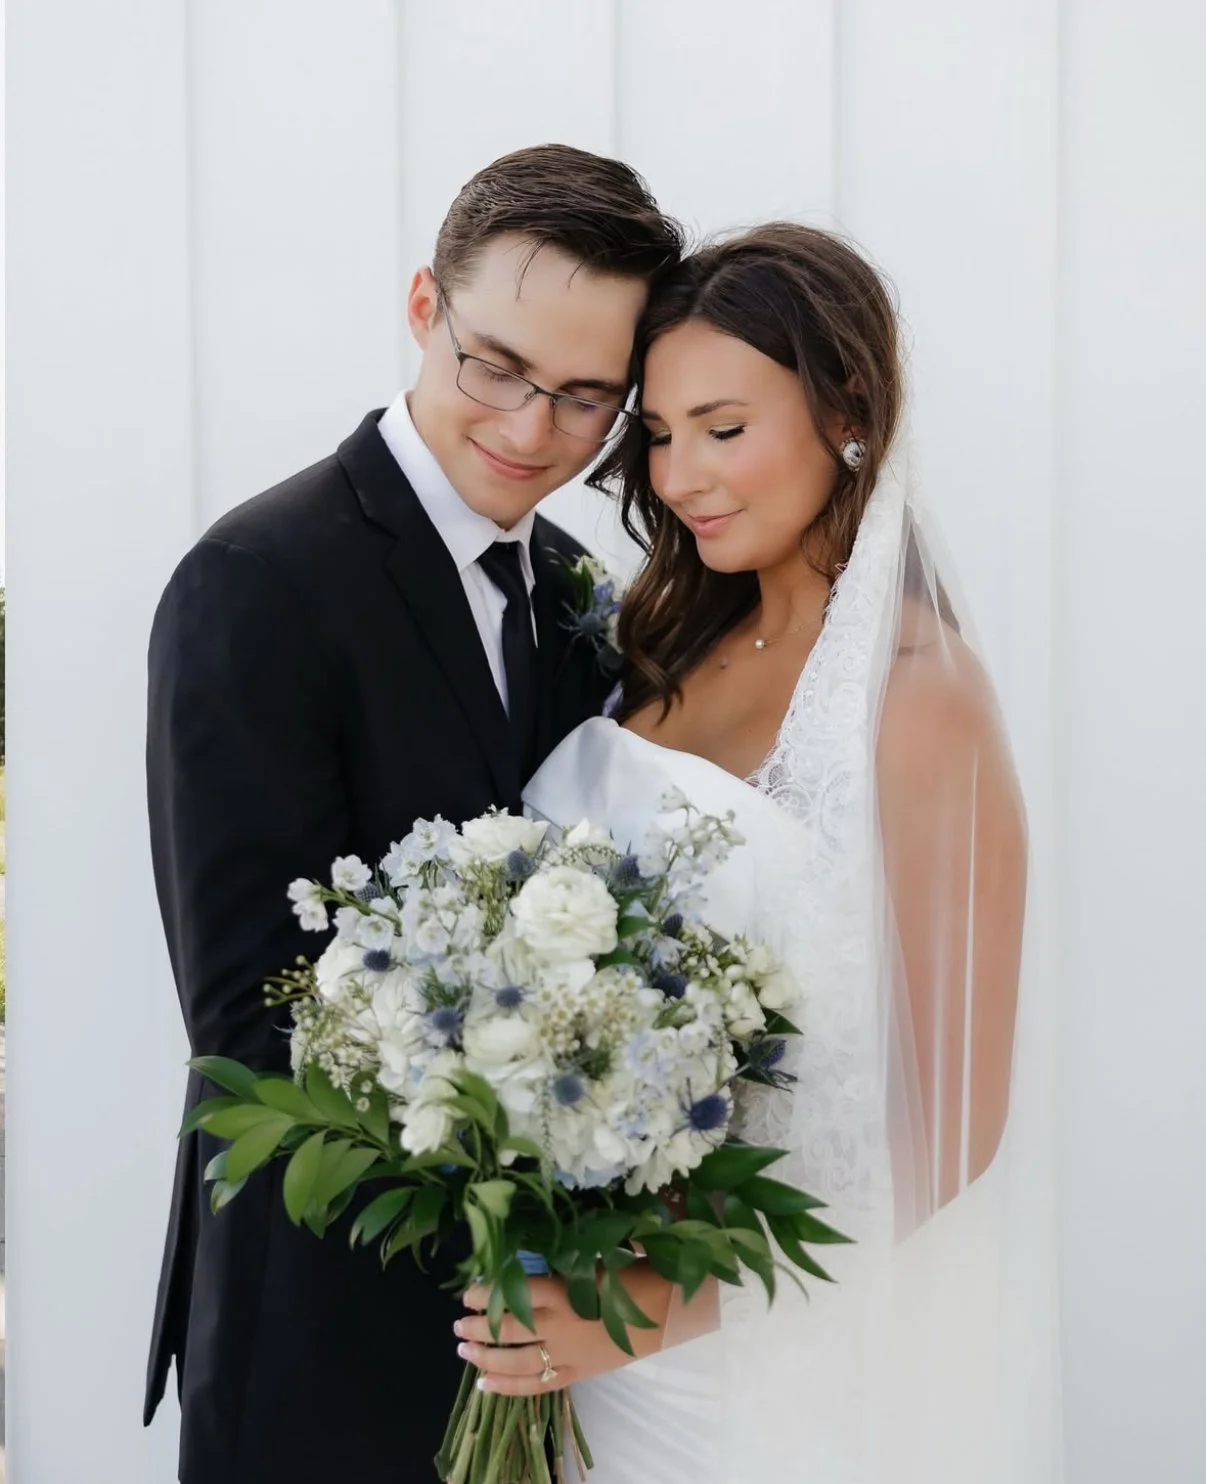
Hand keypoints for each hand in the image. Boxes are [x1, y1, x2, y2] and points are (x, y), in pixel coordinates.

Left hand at [454, 1266, 673, 1396]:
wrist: (667, 1309)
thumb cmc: (631, 1272)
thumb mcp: (592, 1257)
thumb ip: (559, 1260)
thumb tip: (525, 1251)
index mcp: (564, 1290)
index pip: (513, 1294)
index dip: (486, 1296)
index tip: (468, 1293)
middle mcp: (560, 1324)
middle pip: (508, 1330)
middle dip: (478, 1329)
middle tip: (457, 1326)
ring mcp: (568, 1353)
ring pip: (516, 1361)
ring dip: (485, 1358)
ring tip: (464, 1352)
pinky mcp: (578, 1374)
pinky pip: (537, 1385)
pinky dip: (509, 1387)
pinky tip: (485, 1385)